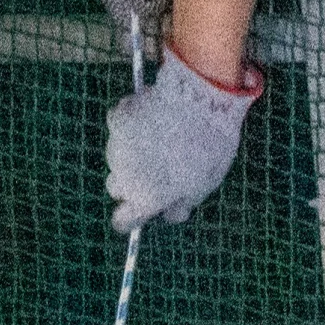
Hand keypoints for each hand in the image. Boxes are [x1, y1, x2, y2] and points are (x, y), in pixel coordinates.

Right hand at [105, 55, 260, 232]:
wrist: (198, 102)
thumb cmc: (207, 149)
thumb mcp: (203, 186)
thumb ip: (181, 204)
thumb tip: (170, 214)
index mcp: (145, 198)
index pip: (122, 222)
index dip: (129, 218)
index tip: (137, 211)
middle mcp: (124, 176)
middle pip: (116, 187)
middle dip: (130, 183)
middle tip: (154, 170)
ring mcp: (117, 146)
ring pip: (117, 156)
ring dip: (131, 152)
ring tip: (158, 137)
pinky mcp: (116, 119)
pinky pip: (119, 127)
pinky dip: (130, 124)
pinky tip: (152, 116)